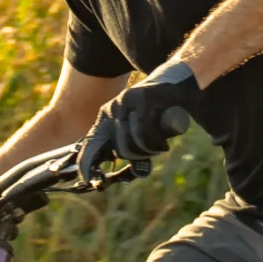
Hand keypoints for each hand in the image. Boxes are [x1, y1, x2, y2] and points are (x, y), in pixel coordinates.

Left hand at [76, 60, 200, 183]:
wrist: (175, 82)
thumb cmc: (158, 111)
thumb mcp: (141, 129)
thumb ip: (134, 146)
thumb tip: (135, 173)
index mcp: (106, 118)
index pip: (90, 144)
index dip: (87, 163)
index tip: (88, 179)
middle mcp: (111, 109)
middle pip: (119, 148)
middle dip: (137, 157)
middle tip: (152, 153)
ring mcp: (125, 101)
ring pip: (131, 141)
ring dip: (149, 150)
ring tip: (160, 146)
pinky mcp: (142, 98)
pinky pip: (144, 131)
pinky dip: (156, 143)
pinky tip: (164, 143)